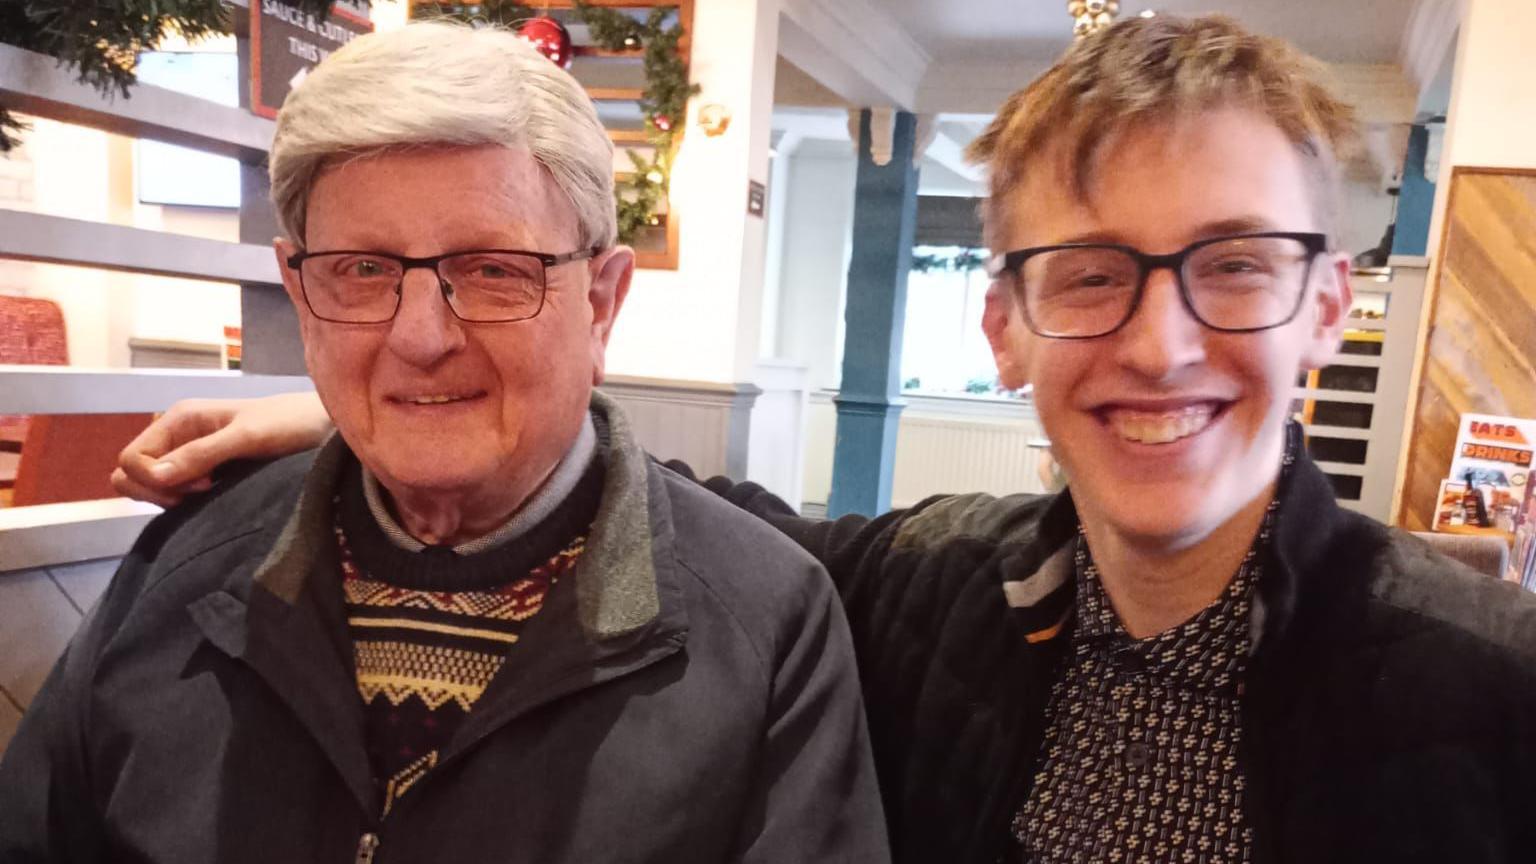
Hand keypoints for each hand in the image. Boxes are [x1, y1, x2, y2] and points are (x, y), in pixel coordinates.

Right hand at [111, 392, 331, 507]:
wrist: (323, 426)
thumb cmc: (289, 424)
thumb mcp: (247, 437)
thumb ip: (202, 454)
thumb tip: (155, 476)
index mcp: (179, 419)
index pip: (130, 458)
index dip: (153, 479)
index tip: (200, 483)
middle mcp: (177, 435)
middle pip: (131, 473)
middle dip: (156, 490)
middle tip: (201, 492)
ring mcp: (188, 453)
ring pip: (150, 484)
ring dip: (169, 496)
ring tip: (210, 492)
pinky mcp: (204, 470)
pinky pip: (173, 490)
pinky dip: (183, 498)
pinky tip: (214, 495)